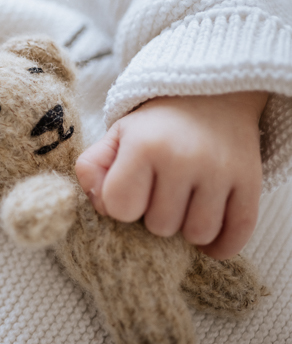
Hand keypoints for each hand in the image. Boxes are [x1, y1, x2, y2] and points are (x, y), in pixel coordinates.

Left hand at [75, 92, 266, 258]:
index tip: (132, 189)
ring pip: (197, 235)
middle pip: (160, 226)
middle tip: (162, 191)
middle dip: (155, 215)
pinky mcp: (251, 182)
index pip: (120, 209)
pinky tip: (210, 234)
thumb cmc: (155, 127)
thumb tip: (101, 206)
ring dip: (187, 228)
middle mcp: (183, 159)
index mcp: (144, 146)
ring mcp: (221, 172)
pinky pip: (236, 236)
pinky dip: (221, 245)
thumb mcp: (115, 138)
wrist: (212, 98)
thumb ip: (91, 170)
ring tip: (184, 204)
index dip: (121, 205)